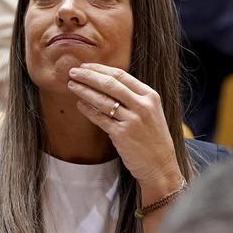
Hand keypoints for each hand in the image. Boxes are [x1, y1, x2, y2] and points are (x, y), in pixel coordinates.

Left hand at [67, 63, 184, 202]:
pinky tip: (79, 104)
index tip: (85, 66)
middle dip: (88, 76)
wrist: (160, 165)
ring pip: (102, 100)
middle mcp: (142, 105)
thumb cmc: (153, 138)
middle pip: (110, 84)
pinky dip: (88, 110)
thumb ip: (134, 97)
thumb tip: (107, 82)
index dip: (100, 69)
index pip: (121, 75)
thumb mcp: (151, 112)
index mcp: (150, 96)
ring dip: (84, 91)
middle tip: (73, 72)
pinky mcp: (122, 135)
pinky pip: (100, 118)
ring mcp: (132, 120)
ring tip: (71, 85)